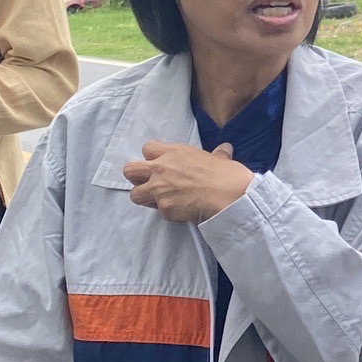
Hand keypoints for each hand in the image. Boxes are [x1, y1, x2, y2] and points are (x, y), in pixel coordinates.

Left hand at [125, 140, 252, 222]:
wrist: (231, 196)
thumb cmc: (227, 174)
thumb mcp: (220, 158)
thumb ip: (216, 154)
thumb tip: (224, 150)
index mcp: (174, 152)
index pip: (147, 149)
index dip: (152, 158)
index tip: (160, 165)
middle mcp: (161, 168)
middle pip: (130, 170)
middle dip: (137, 178)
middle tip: (151, 183)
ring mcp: (160, 189)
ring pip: (135, 194)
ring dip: (146, 198)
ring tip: (163, 201)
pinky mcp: (164, 208)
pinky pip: (158, 212)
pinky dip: (168, 213)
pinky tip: (182, 211)